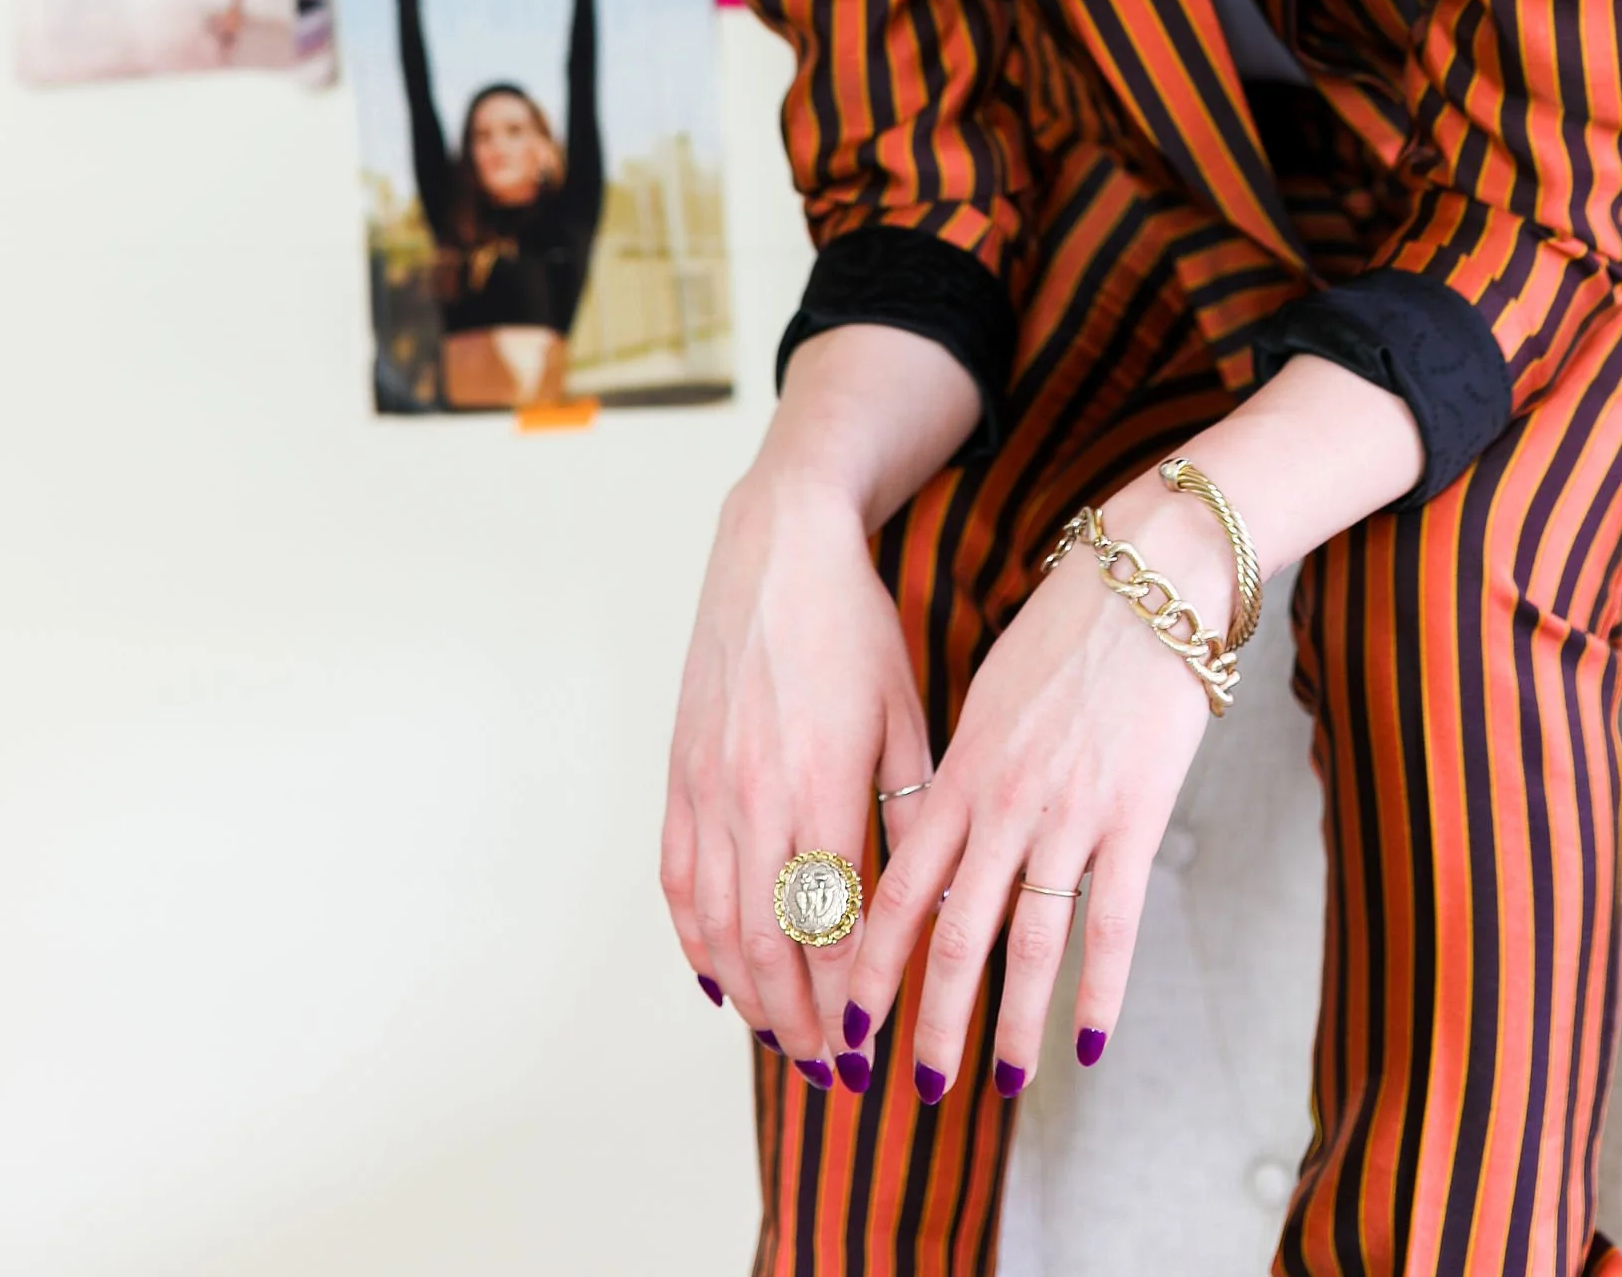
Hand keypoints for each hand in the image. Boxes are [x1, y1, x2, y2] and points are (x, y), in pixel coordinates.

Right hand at [662, 466, 932, 1072]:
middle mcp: (753, 800)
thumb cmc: (854, 627)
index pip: (829, 932)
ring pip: (718, 927)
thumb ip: (915, 815)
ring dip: (749, 997)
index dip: (847, 1004)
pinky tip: (718, 978)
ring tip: (783, 1041)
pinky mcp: (680, 774)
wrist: (778, 549)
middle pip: (768, 948)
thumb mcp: (906, 718)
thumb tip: (941, 901)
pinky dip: (695, 940)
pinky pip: (680, 880)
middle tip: (831, 1072)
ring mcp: (707, 790)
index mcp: (819, 789)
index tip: (871, 1054)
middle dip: (800, 1023)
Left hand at [836, 472, 1231, 1092]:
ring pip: (1029, 944)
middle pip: (953, 934)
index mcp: (960, 771)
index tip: (847, 1022)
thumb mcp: (990, 695)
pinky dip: (1101, 989)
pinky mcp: (1134, 816)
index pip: (895, 889)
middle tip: (913, 1085)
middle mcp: (1003, 802)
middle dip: (928, 1018)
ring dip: (1011, 1023)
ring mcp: (1069, 813)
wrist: (1149, 573)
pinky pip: (1111, 923)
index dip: (867, 965)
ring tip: (1003, 1084)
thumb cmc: (1065, 625)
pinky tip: (1089, 1040)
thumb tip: (933, 835)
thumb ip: (961, 771)